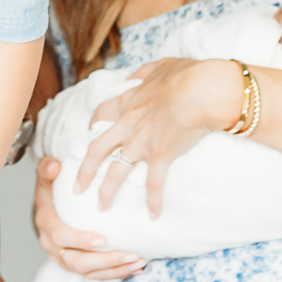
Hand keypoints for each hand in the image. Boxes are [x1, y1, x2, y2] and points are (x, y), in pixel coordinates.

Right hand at [32, 156, 144, 280]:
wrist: (49, 209)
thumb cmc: (51, 191)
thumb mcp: (46, 176)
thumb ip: (47, 169)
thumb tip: (54, 166)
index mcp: (46, 224)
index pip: (61, 236)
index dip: (80, 240)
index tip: (102, 239)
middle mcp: (53, 246)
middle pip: (77, 262)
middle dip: (106, 261)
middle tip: (130, 254)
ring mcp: (65, 259)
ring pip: (89, 272)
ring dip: (115, 269)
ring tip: (139, 262)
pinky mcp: (78, 266)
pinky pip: (97, 275)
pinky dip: (117, 273)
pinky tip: (136, 268)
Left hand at [76, 57, 238, 217]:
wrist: (205, 90)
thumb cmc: (188, 75)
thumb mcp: (161, 66)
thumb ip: (145, 72)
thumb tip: (136, 75)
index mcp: (128, 102)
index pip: (101, 114)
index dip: (93, 125)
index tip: (89, 132)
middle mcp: (129, 125)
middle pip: (97, 150)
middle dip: (85, 171)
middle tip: (76, 187)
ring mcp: (143, 143)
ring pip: (116, 172)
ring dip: (107, 191)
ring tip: (101, 207)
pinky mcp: (162, 156)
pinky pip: (153, 184)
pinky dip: (153, 201)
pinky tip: (153, 215)